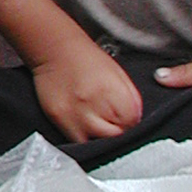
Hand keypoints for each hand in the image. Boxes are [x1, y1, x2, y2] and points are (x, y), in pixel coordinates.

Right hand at [32, 29, 143, 143]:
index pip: (131, 121)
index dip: (131, 122)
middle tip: (111, 120)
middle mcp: (92, 103)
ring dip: (99, 136)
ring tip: (96, 121)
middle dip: (116, 130)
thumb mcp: (118, 73)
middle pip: (114, 135)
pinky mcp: (58, 119)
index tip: (125, 118)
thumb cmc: (87, 59)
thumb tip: (136, 120)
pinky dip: (82, 137)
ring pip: (95, 143)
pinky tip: (82, 123)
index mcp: (111, 89)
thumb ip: (130, 98)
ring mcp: (73, 113)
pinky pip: (75, 141)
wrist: (55, 49)